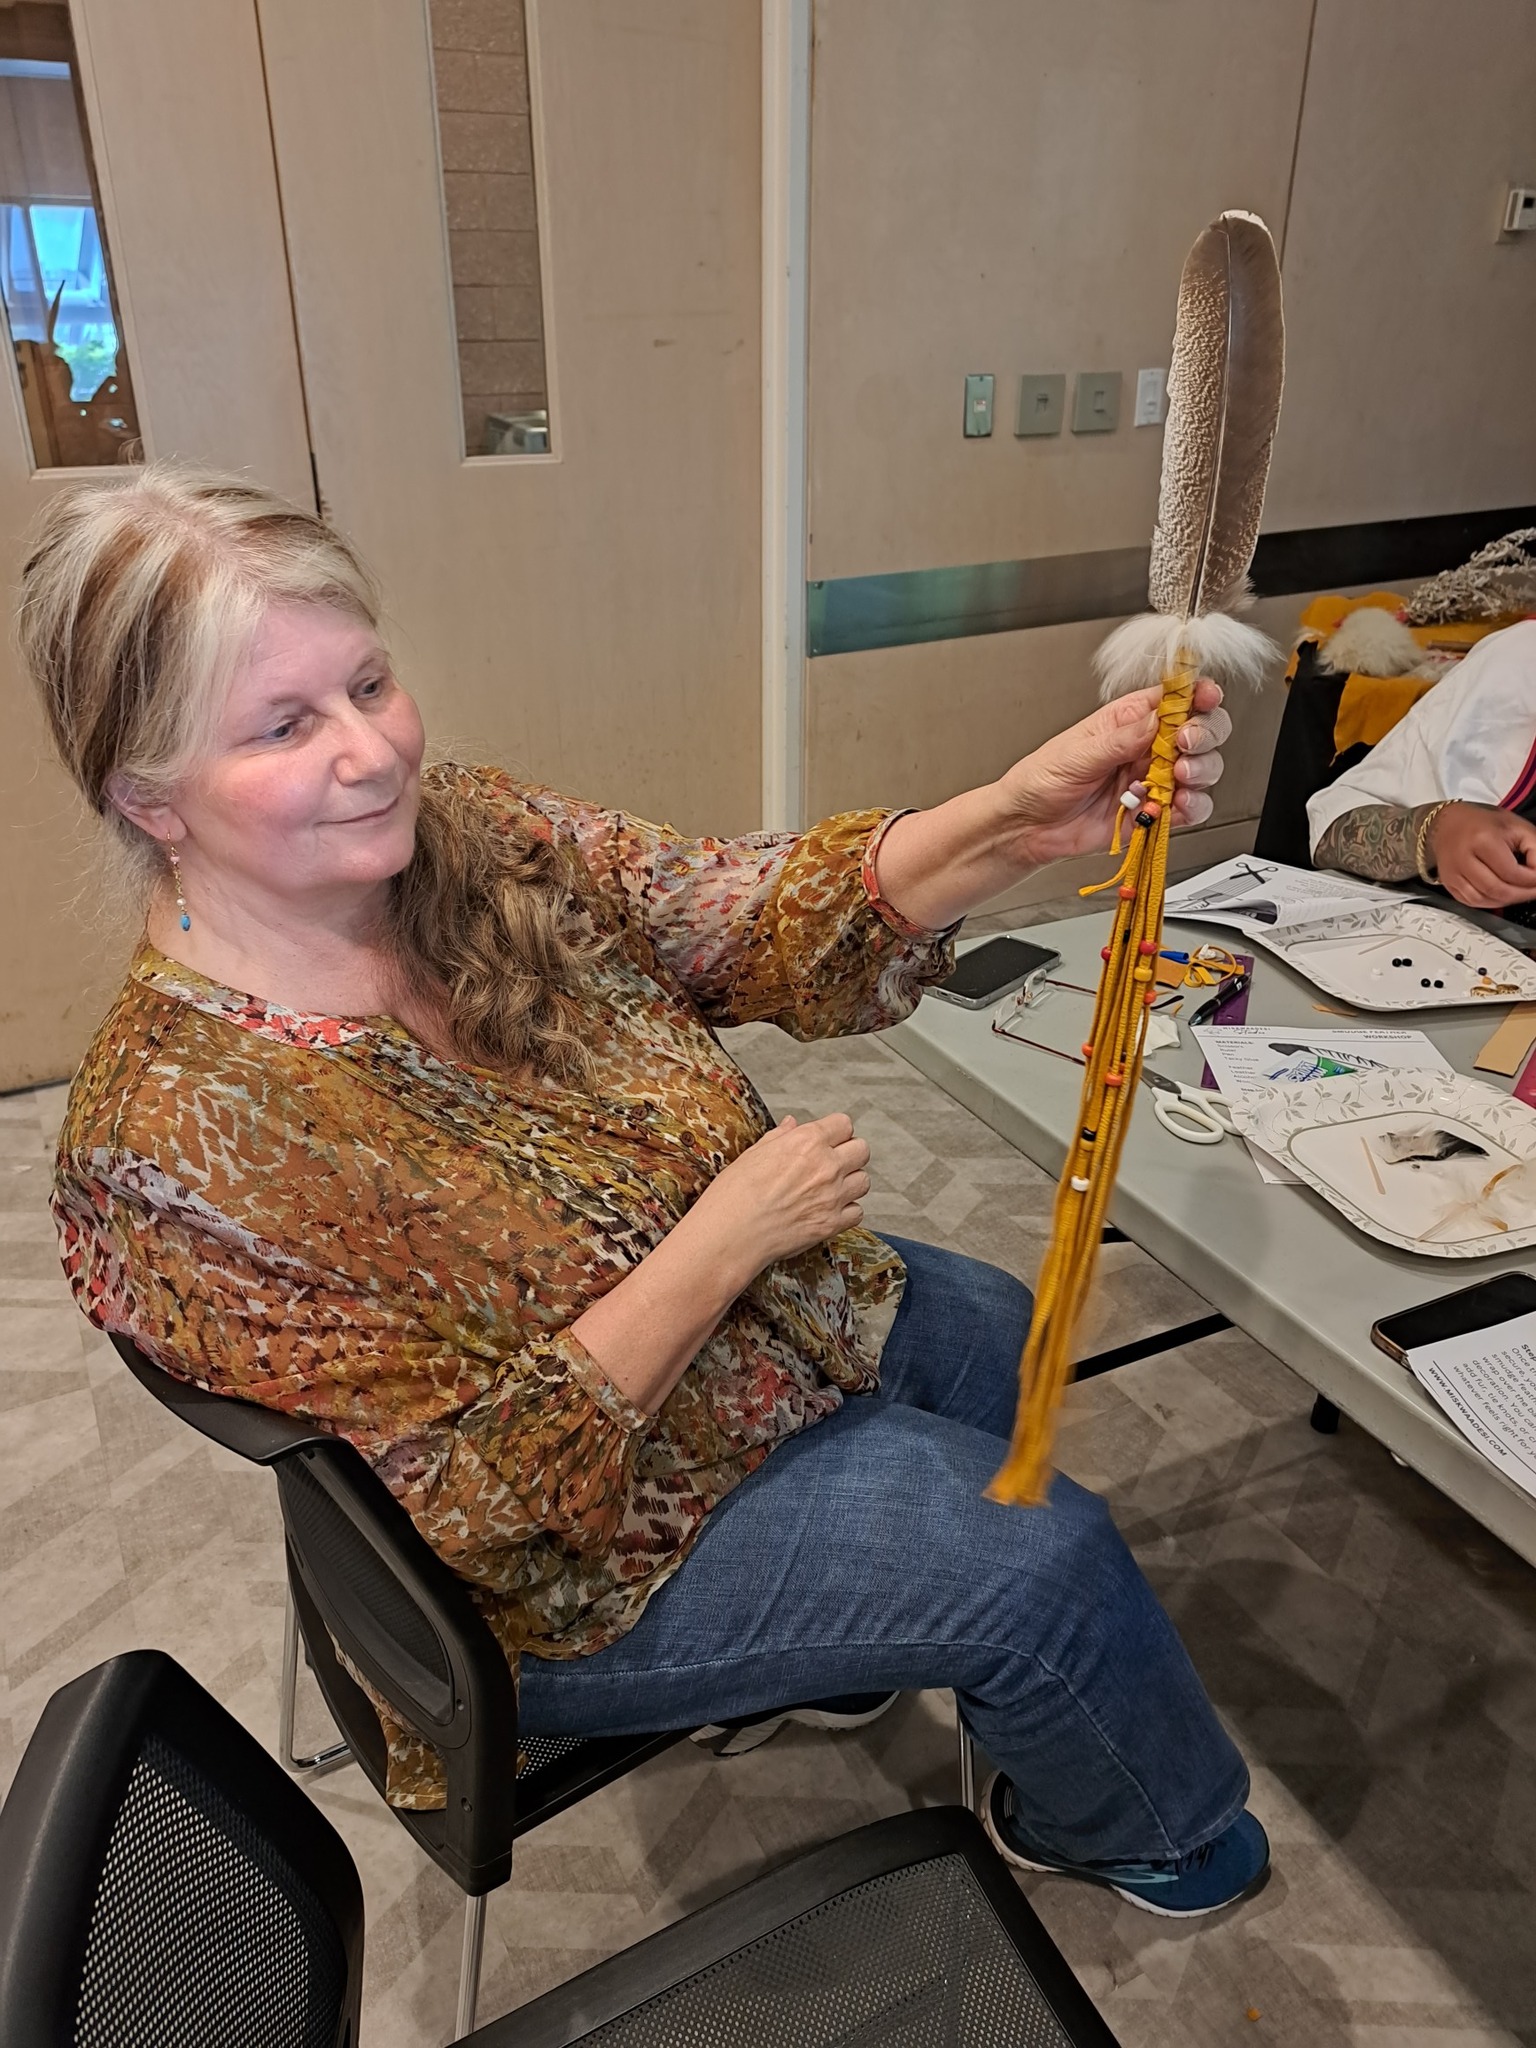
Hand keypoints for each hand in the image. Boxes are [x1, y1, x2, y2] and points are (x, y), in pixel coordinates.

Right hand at [691, 1114, 870, 1278]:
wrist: (730, 1234)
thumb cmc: (734, 1193)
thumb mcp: (753, 1154)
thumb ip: (780, 1137)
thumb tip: (793, 1124)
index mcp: (806, 1141)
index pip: (843, 1124)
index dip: (835, 1132)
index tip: (827, 1140)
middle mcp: (826, 1166)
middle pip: (862, 1150)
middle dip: (849, 1154)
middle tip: (832, 1163)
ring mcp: (833, 1196)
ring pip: (864, 1181)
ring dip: (851, 1183)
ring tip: (830, 1189)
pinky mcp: (832, 1224)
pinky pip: (857, 1212)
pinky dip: (847, 1212)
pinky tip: (828, 1210)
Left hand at [996, 681, 1230, 868]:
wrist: (1027, 827)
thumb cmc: (1041, 781)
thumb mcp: (1078, 753)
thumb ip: (1121, 739)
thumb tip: (1157, 719)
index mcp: (1128, 720)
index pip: (1175, 699)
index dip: (1197, 695)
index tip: (1204, 699)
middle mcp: (1146, 747)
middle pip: (1199, 731)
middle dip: (1203, 735)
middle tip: (1186, 744)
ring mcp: (1153, 780)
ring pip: (1202, 768)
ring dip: (1201, 770)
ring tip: (1180, 776)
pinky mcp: (1153, 812)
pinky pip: (1190, 809)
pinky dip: (1192, 807)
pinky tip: (1177, 804)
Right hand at [1429, 803, 1535, 908]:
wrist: (1449, 823)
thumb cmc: (1484, 824)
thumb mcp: (1516, 827)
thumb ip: (1535, 849)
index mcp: (1482, 840)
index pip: (1512, 873)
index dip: (1531, 881)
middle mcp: (1463, 858)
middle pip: (1498, 890)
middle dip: (1521, 895)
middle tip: (1534, 891)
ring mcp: (1453, 873)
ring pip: (1484, 900)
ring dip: (1506, 901)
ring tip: (1519, 893)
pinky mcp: (1448, 882)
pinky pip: (1472, 902)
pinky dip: (1490, 902)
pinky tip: (1501, 895)